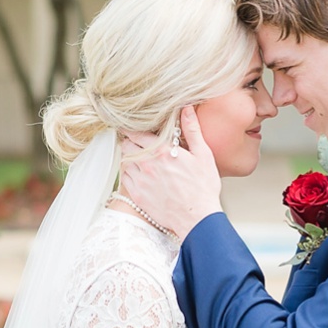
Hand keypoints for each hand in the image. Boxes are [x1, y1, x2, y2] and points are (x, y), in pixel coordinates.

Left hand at [118, 106, 221, 241]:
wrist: (197, 218)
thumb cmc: (203, 188)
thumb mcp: (203, 155)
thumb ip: (192, 130)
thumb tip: (187, 109)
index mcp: (161, 152)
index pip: (137, 134)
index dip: (133, 130)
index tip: (134, 129)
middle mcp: (146, 165)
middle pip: (127, 146)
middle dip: (130, 142)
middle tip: (137, 143)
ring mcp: (140, 181)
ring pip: (124, 162)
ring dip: (129, 158)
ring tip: (138, 158)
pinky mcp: (138, 196)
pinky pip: (124, 179)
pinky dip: (128, 174)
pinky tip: (138, 174)